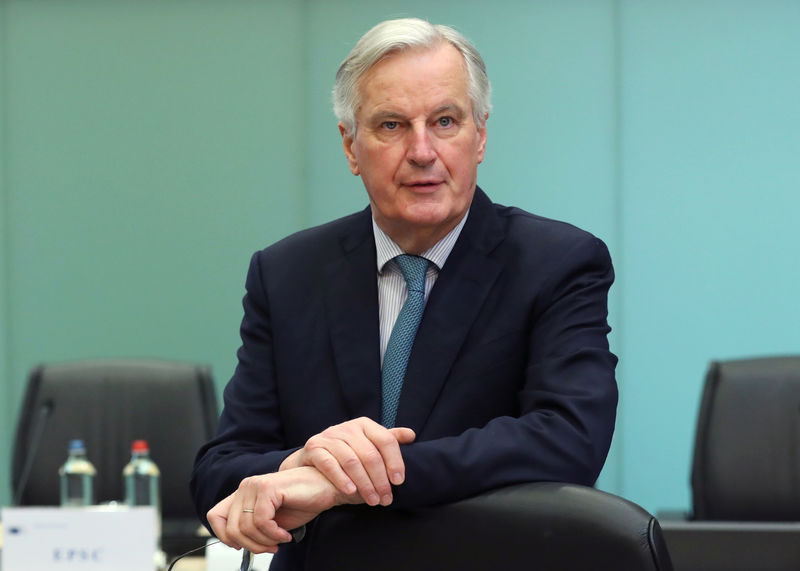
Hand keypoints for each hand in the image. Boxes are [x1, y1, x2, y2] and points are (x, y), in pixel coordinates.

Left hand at [207, 466, 355, 553]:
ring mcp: (255, 485)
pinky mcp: (268, 488)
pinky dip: (273, 534)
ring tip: (280, 540)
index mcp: (244, 493)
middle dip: (251, 546)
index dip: (225, 536)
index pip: (215, 516)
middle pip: (231, 528)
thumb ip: (252, 526)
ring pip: (245, 528)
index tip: (242, 546)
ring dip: (265, 542)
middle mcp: (246, 486)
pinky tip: (285, 534)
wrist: (327, 489)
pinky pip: (261, 521)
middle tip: (270, 548)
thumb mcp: (272, 519)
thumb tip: (236, 544)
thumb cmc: (303, 502)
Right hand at [279, 417, 414, 506]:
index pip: (385, 440)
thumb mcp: (367, 444)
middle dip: (380, 480)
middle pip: (369, 454)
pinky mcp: (314, 447)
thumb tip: (411, 435)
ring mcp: (329, 436)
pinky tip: (351, 492)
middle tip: (386, 498)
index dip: (395, 461)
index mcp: (364, 425)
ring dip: (364, 484)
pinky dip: (342, 479)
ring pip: (351, 461)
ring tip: (372, 500)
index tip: (399, 481)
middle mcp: (347, 427)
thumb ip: (387, 440)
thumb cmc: (347, 453)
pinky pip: (330, 464)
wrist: (313, 458)